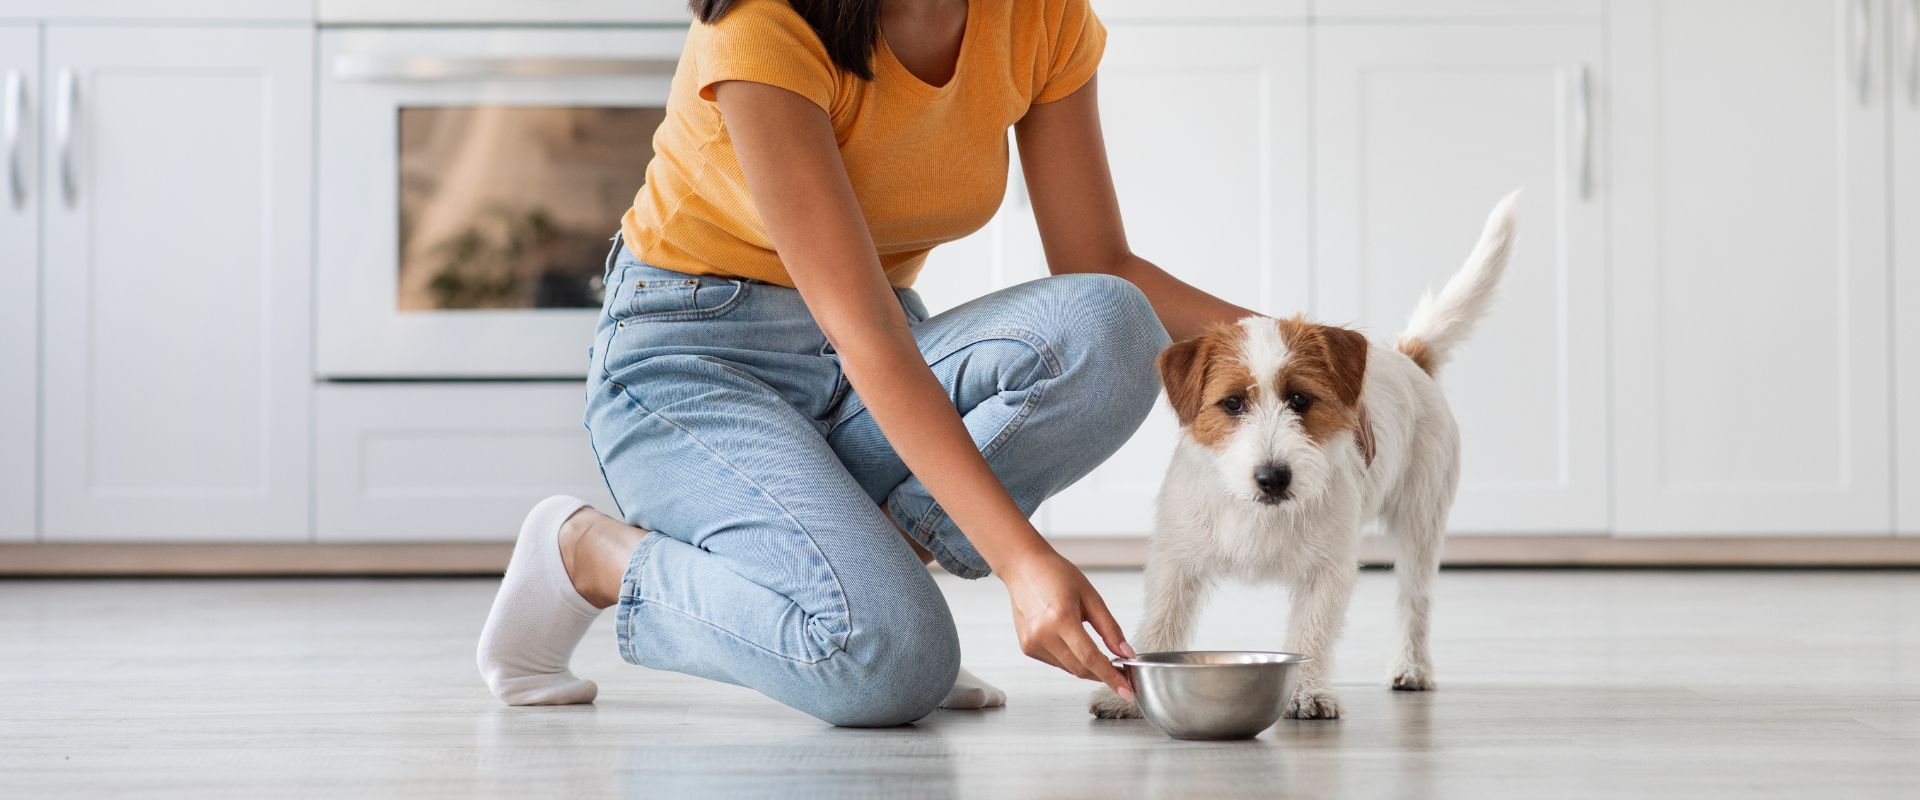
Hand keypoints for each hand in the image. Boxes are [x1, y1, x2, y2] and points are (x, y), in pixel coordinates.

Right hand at [998, 545, 1137, 699]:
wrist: (1023, 567)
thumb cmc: (1056, 575)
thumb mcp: (1090, 596)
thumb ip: (1110, 628)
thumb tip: (1126, 653)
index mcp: (1061, 618)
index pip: (1090, 658)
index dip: (1111, 677)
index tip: (1127, 691)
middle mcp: (1043, 634)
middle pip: (1080, 668)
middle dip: (1102, 674)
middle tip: (1120, 673)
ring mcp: (1032, 643)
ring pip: (1069, 668)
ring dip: (1087, 667)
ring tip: (1098, 654)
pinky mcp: (1027, 647)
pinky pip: (1056, 662)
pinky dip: (1071, 659)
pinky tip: (1073, 643)